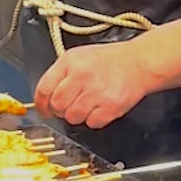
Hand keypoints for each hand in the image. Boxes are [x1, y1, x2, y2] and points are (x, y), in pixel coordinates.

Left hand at [34, 42, 156, 128]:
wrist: (139, 62)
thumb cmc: (109, 60)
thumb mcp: (78, 56)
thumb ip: (60, 74)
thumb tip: (45, 96)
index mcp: (70, 62)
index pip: (44, 89)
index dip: (41, 104)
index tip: (44, 109)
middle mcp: (82, 76)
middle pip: (57, 106)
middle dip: (61, 109)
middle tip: (69, 104)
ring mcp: (97, 92)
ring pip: (72, 118)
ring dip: (77, 115)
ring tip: (87, 103)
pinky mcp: (111, 107)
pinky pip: (92, 123)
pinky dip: (94, 119)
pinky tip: (100, 106)